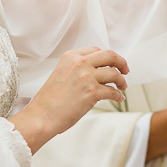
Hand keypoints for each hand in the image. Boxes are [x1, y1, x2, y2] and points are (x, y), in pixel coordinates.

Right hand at [11, 47, 128, 152]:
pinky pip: (113, 91)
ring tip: (122, 86)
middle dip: (121, 62)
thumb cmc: (49, 101)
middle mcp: (79, 63)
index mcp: (70, 57)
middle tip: (125, 70)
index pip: (95, 50)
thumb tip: (97, 73)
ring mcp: (87, 77)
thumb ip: (77, 69)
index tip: (112, 63)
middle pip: (110, 55)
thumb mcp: (60, 74)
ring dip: (121, 80)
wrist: (41, 116)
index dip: (107, 57)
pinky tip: (118, 98)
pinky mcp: (92, 92)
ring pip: (114, 73)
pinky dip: (118, 95)